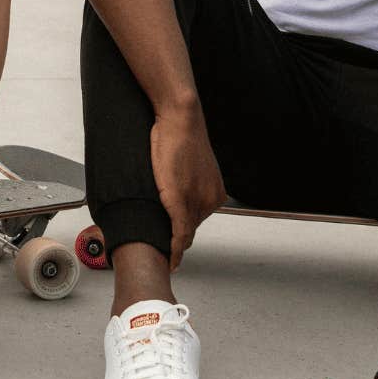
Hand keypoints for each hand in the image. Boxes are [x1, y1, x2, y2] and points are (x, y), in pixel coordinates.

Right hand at [151, 103, 226, 270]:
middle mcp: (211, 200)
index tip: (176, 244)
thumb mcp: (188, 164)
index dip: (184, 232)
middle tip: (164, 251)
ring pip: (184, 233)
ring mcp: (197, 202)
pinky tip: (171, 259)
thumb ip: (188, 182)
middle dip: (177, 239)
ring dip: (173, 244)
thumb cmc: (180, 135)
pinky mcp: (181, 202)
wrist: (179, 119)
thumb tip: (177, 190)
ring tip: (161, 254)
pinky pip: (180, 234)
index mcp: (215, 192)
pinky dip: (175, 249)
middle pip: (191, 228)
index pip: (198, 219)